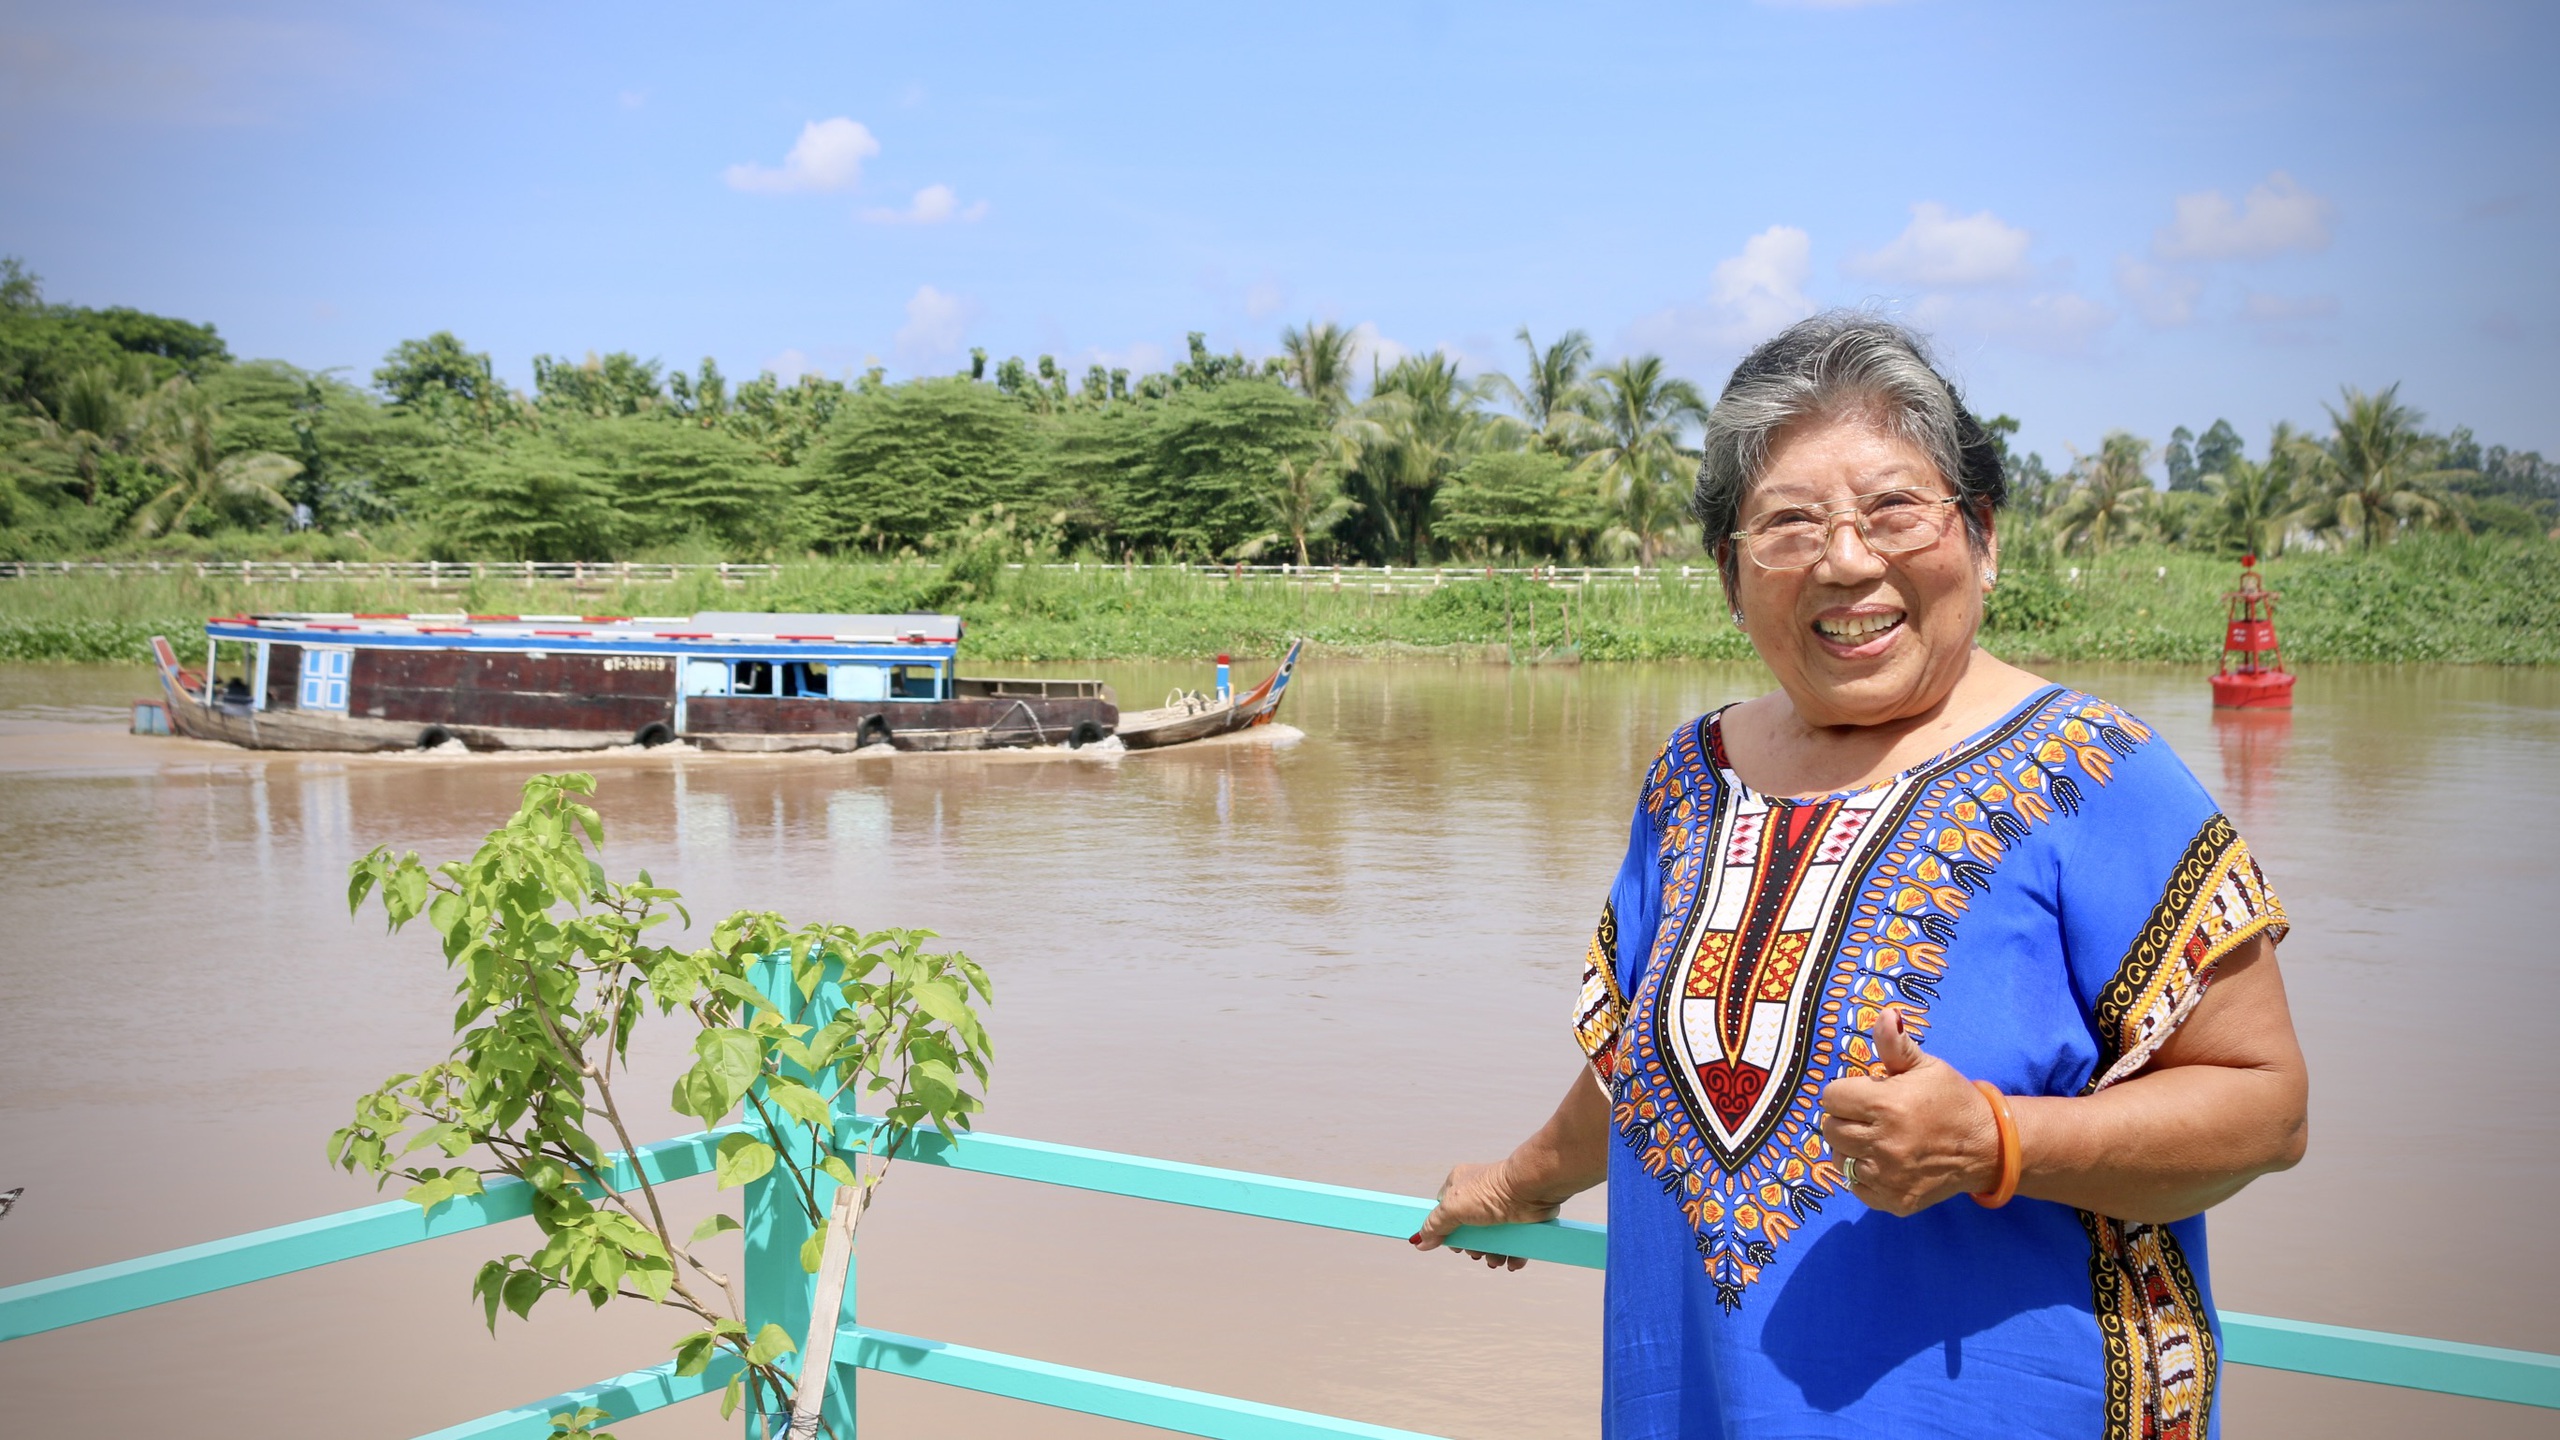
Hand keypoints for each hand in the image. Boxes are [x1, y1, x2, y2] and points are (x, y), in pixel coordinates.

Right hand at [1412, 1159, 1558, 1271]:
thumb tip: (1418, 1241)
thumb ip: (1434, 1225)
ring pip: (1491, 1241)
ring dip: (1492, 1256)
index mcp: (1460, 1186)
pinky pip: (1512, 1244)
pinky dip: (1511, 1256)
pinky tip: (1510, 1261)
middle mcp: (1479, 1197)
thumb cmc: (1491, 1191)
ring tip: (1495, 1259)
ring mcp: (1500, 1210)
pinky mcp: (1518, 1221)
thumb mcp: (1452, 1208)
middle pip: (1468, 1231)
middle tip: (1476, 1252)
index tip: (1451, 1243)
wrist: (1530, 1191)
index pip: (1444, 1210)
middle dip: (1472, 1248)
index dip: (1446, 1230)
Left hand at [1818, 1006, 2001, 1216]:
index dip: (1845, 1093)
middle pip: (1830, 1128)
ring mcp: (1888, 1176)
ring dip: (1851, 1147)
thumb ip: (1896, 1045)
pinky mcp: (1894, 1201)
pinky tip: (1884, 1162)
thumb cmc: (1952, 1100)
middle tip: (1868, 1117)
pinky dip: (1864, 1175)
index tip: (1864, 1094)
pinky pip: (1857, 1187)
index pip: (1831, 1097)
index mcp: (1887, 1105)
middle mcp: (1884, 1143)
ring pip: (1839, 1158)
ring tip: (1876, 1138)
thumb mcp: (1927, 1066)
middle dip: (1845, 1118)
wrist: (1986, 1147)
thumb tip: (1886, 1015)